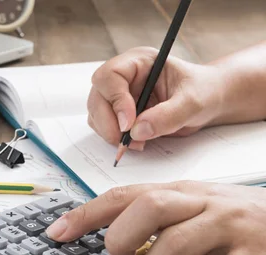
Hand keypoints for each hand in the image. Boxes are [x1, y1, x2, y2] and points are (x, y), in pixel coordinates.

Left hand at [46, 181, 265, 254]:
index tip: (57, 232)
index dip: (86, 214)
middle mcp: (202, 203)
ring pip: (175, 244)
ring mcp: (228, 228)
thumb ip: (156, 215)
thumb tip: (109, 234)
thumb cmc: (237, 218)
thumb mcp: (194, 204)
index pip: (125, 194)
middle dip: (119, 238)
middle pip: (148, 206)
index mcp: (182, 191)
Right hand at [87, 47, 224, 149]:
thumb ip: (168, 115)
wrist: (209, 102)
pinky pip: (104, 126)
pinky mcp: (118, 113)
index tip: (129, 123)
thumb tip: (137, 131)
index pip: (110, 76)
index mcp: (139, 62)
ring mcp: (118, 95)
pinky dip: (114, 138)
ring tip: (137, 142)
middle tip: (125, 141)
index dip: (115, 100)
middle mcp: (124, 77)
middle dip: (108, 122)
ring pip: (96, 114)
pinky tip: (135, 142)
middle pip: (98, 97)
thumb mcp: (193, 102)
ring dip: (110, 132)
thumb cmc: (204, 92)